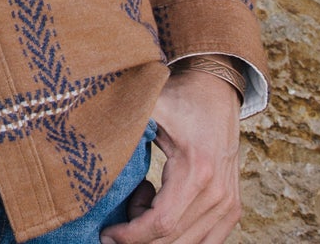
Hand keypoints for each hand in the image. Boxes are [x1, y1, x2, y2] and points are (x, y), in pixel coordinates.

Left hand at [103, 65, 240, 243]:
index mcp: (197, 173)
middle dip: (138, 238)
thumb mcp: (148, 109)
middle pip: (172, 240)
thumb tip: (86, 146)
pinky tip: (160, 208)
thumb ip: (122, 129)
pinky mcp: (232, 209)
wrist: (217, 91)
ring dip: (157, 236)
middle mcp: (218, 195)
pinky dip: (178, 237)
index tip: (106, 233)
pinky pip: (205, 242)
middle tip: (116, 222)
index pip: (160, 224)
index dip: (129, 236)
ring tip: (143, 201)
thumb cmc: (179, 100)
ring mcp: (229, 205)